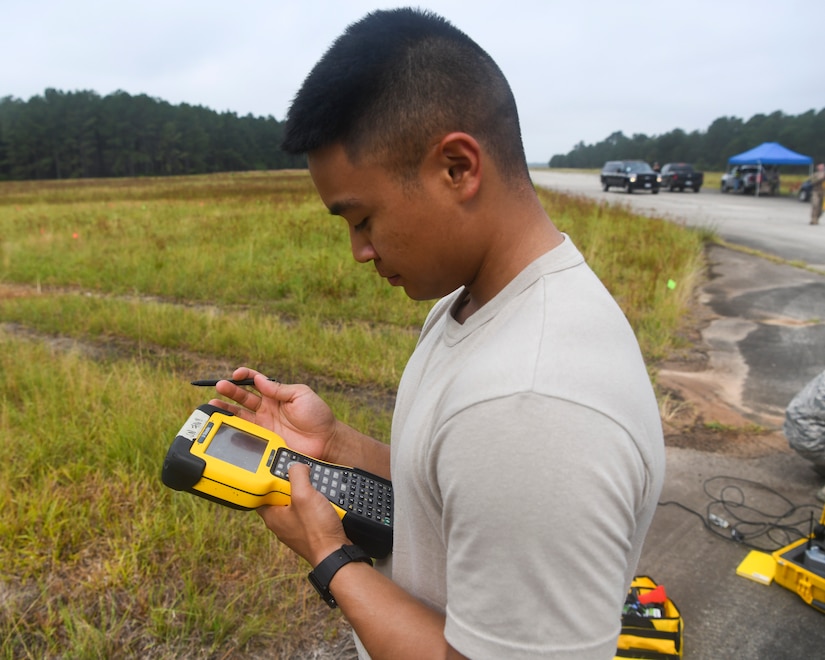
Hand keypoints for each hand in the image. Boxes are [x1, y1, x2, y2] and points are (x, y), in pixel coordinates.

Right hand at [209, 367, 335, 460]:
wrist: (325, 440)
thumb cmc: (317, 415)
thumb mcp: (301, 394)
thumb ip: (279, 389)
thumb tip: (259, 380)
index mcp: (277, 394)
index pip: (256, 381)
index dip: (245, 376)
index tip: (236, 374)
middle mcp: (268, 407)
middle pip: (244, 397)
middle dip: (230, 390)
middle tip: (219, 386)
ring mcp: (265, 423)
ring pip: (240, 414)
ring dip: (226, 408)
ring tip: (213, 404)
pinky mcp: (265, 439)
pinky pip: (246, 432)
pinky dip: (234, 428)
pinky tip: (224, 423)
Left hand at [257, 462, 347, 564]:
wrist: (335, 553)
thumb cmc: (317, 530)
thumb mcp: (304, 495)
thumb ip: (297, 475)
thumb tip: (296, 466)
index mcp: (272, 515)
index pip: (262, 491)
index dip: (270, 477)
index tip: (282, 469)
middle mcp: (281, 522)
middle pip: (282, 493)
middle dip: (294, 483)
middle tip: (305, 477)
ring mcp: (295, 527)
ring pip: (298, 501)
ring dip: (308, 492)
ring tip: (318, 490)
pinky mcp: (308, 530)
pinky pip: (309, 510)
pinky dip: (316, 503)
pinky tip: (325, 501)